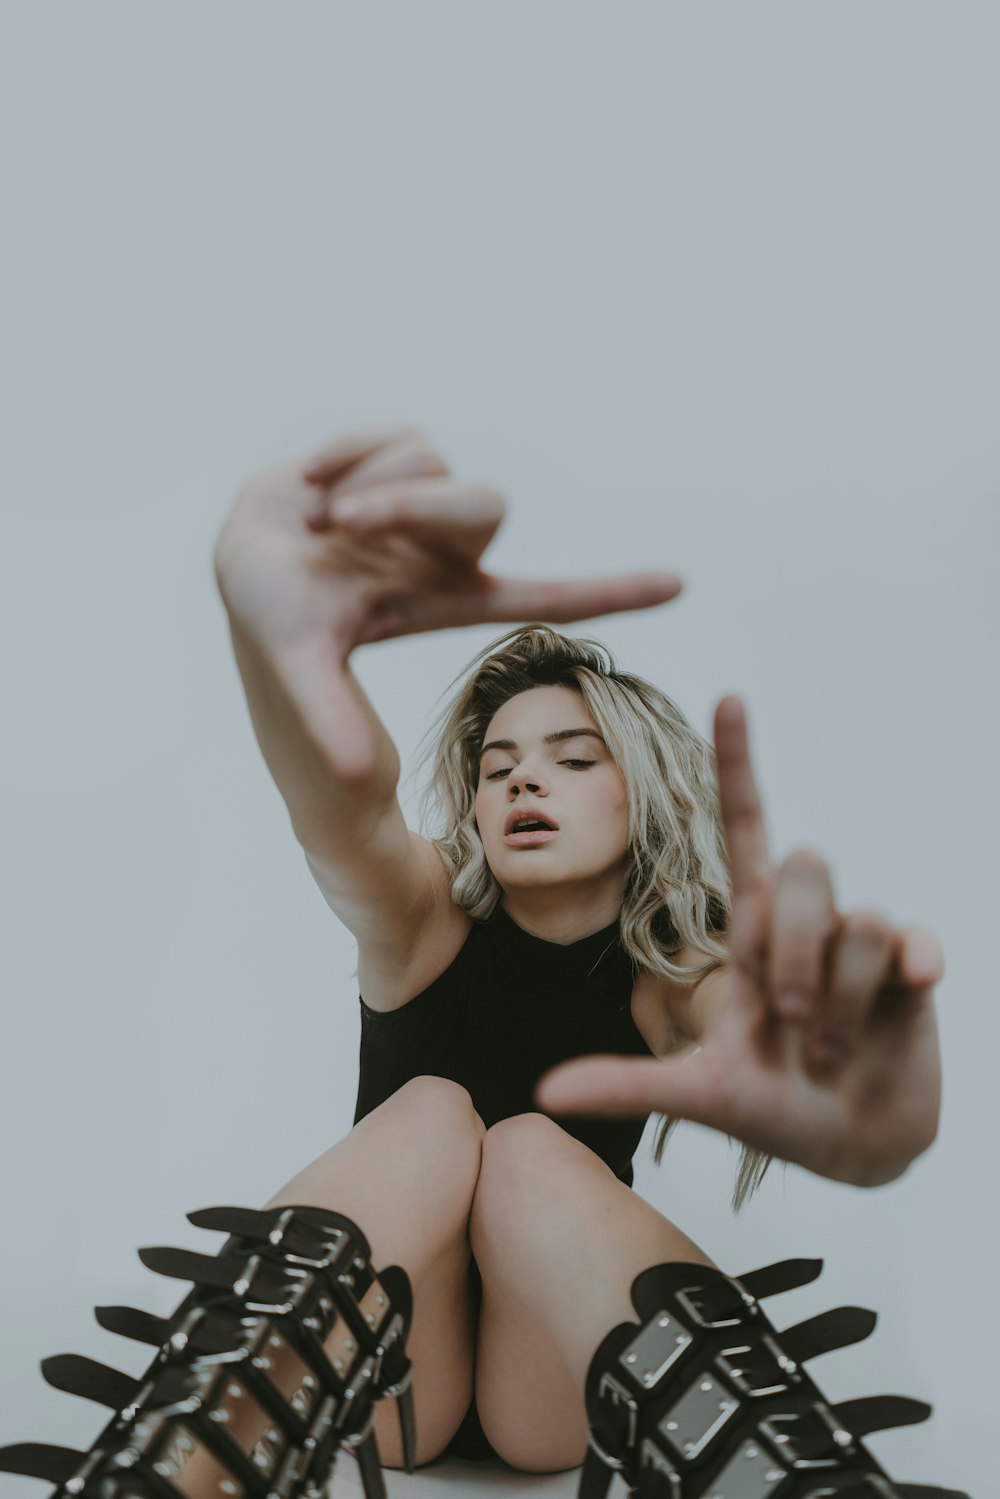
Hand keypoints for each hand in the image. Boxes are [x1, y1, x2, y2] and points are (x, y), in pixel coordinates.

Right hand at [214, 424, 682, 777]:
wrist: (238, 564)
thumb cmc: (276, 622)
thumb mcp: (301, 666)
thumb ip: (329, 713)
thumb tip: (356, 772)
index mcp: (451, 597)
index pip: (548, 594)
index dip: (611, 591)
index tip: (680, 584)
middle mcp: (449, 550)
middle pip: (484, 506)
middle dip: (408, 507)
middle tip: (340, 524)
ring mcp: (426, 502)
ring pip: (432, 463)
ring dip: (366, 486)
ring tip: (319, 522)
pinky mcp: (396, 457)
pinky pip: (394, 434)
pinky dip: (345, 454)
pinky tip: (312, 485)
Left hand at [534, 697, 944, 1186]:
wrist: (850, 1150)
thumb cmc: (773, 1107)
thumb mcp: (698, 1095)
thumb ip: (627, 1084)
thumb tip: (543, 1095)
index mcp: (750, 932)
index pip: (742, 827)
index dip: (737, 763)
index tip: (728, 698)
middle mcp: (805, 923)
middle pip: (799, 867)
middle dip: (789, 956)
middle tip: (790, 1027)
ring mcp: (861, 945)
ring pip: (853, 918)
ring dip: (837, 1001)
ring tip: (830, 1054)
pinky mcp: (913, 969)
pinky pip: (911, 938)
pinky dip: (909, 967)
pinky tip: (912, 989)